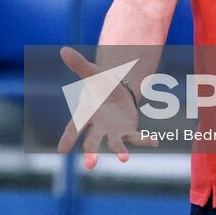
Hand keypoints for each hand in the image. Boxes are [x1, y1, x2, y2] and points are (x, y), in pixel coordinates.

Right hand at [56, 47, 153, 169]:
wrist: (117, 90)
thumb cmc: (100, 84)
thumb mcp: (91, 73)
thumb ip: (79, 64)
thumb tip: (63, 49)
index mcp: (86, 114)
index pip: (74, 127)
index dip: (67, 138)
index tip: (60, 150)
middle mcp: (98, 127)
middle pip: (93, 141)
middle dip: (91, 152)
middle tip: (90, 165)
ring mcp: (114, 132)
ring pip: (115, 144)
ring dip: (119, 151)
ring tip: (124, 159)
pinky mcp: (129, 132)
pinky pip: (137, 138)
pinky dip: (145, 140)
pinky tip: (154, 142)